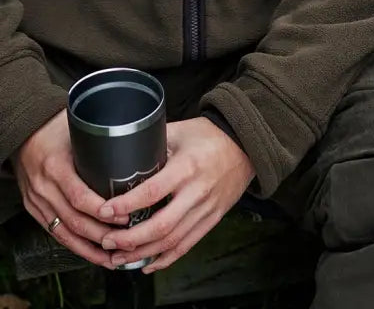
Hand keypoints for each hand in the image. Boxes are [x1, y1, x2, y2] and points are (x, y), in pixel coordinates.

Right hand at [13, 111, 118, 266]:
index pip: (79, 195)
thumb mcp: (79, 130)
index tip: (124, 215)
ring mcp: (38, 201)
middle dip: (102, 233)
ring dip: (90, 247)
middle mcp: (44, 187)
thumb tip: (144, 143)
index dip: (102, 210)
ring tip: (115, 255)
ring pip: (65, 232)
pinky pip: (56, 233)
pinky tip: (94, 253)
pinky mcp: (36, 210)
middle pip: (74, 220)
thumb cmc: (58, 127)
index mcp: (56, 165)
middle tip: (128, 238)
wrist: (25, 131)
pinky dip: (75, 246)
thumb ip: (104, 140)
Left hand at [98, 117, 254, 272]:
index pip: (152, 192)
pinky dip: (166, 258)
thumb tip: (123, 150)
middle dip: (129, 239)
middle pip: (161, 226)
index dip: (125, 205)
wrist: (247, 145)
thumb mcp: (181, 131)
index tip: (104, 211)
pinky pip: (188, 244)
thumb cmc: (211, 136)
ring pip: (172, 240)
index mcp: (187, 167)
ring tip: (118, 257)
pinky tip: (147, 263)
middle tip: (106, 241)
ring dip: (142, 253)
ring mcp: (207, 208)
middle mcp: (197, 192)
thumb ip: (154, 141)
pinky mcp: (213, 218)